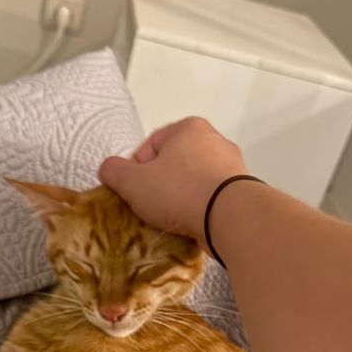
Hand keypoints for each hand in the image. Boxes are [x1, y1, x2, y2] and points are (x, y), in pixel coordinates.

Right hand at [99, 117, 247, 244]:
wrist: (229, 217)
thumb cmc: (178, 191)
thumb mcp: (132, 181)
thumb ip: (113, 171)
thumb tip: (108, 169)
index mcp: (189, 127)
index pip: (151, 145)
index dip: (135, 169)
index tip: (132, 192)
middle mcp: (214, 140)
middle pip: (174, 163)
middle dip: (159, 184)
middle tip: (149, 206)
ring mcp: (232, 167)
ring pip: (194, 182)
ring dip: (180, 198)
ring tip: (169, 219)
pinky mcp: (242, 192)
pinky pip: (211, 199)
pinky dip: (199, 209)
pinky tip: (191, 224)